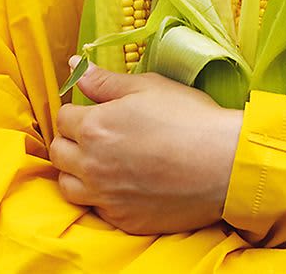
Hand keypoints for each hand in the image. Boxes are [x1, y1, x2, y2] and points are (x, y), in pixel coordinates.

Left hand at [50, 57, 241, 234]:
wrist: (225, 165)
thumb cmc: (190, 119)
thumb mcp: (149, 87)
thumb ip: (105, 80)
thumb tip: (73, 65)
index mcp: (94, 127)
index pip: (63, 117)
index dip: (78, 112)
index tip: (95, 112)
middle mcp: (92, 165)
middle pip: (59, 152)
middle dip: (71, 141)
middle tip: (96, 136)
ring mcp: (106, 196)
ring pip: (68, 186)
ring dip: (77, 172)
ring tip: (101, 164)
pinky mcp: (123, 219)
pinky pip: (97, 209)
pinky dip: (102, 197)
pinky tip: (124, 186)